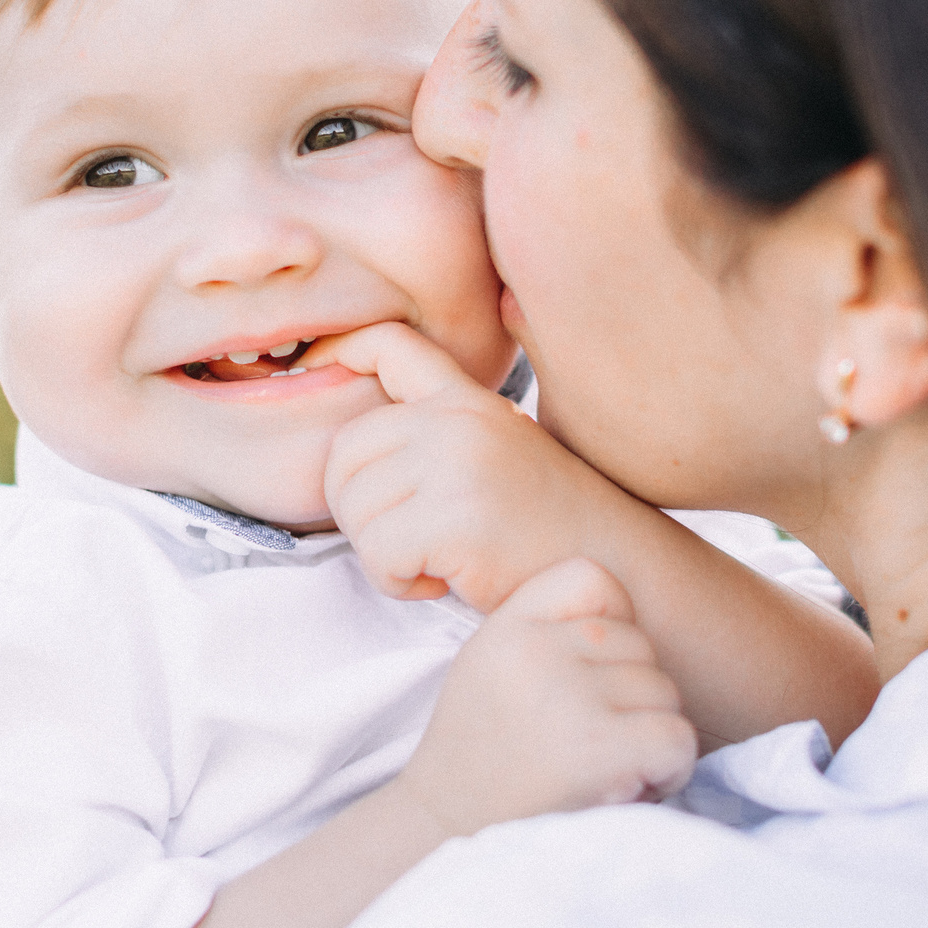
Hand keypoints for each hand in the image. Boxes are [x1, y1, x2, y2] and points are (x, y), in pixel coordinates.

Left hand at [323, 323, 673, 610]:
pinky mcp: (458, 517)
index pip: (389, 345)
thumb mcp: (503, 453)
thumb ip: (447, 431)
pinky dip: (399, 582)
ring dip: (381, 553)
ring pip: (354, 508)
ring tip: (435, 560)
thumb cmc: (552, 529)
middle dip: (358, 508)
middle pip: (344, 450)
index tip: (307, 374)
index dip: (336, 352)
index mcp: (468, 401)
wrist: (621, 571)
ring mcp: (459, 463)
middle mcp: (460, 420)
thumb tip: (366, 392)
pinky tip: (444, 581)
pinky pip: (379, 554)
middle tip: (409, 539)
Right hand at [387, 557, 695, 837]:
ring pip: (664, 692)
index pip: (593, 578)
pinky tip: (632, 788)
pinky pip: (678, 736)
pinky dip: (670, 770)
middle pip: (639, 644)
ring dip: (650, 736)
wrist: (444, 834)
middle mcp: (536, 649)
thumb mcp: (491, 665)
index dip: (613, 623)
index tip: (595, 675)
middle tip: (595, 743)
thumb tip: (629, 618)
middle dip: (632, 696)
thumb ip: (546, 630)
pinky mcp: (598, 745)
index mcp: (508, 625)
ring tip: (605, 770)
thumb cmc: (480, 757)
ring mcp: (567, 694)